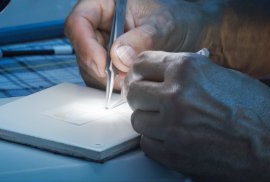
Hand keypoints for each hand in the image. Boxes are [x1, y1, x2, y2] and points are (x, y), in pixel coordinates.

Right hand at [65, 0, 214, 89]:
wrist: (191, 34)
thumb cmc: (177, 20)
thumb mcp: (162, 26)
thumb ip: (141, 40)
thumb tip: (119, 58)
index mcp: (104, 3)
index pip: (78, 23)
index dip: (86, 46)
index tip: (104, 66)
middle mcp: (98, 23)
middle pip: (82, 49)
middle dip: (100, 69)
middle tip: (122, 80)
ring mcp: (101, 43)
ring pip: (89, 66)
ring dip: (106, 80)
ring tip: (130, 81)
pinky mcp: (108, 61)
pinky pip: (100, 77)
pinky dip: (112, 85)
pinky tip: (129, 83)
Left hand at [123, 51, 269, 181]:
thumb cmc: (263, 113)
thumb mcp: (227, 76)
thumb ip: (193, 73)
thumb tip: (173, 73)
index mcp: (189, 69)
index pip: (142, 63)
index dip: (143, 72)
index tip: (144, 78)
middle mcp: (175, 96)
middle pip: (133, 92)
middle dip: (142, 95)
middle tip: (153, 101)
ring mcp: (172, 128)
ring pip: (137, 120)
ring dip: (149, 120)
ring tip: (168, 122)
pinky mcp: (173, 156)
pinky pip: (147, 144)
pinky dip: (156, 142)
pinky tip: (173, 140)